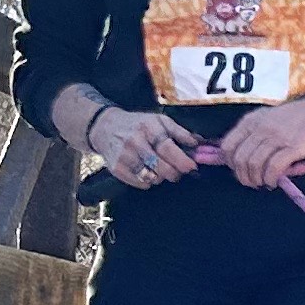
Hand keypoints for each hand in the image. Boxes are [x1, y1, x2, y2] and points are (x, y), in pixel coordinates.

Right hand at [88, 104, 204, 188]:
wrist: (105, 127)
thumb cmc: (138, 124)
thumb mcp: (159, 120)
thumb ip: (180, 132)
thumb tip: (199, 144)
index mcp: (149, 127)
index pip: (168, 148)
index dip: (183, 161)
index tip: (192, 167)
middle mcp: (135, 142)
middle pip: (162, 167)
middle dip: (175, 173)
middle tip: (177, 171)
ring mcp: (125, 156)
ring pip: (152, 178)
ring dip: (161, 177)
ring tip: (159, 168)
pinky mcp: (117, 169)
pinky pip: (141, 183)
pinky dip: (148, 181)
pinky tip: (146, 171)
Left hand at [221, 87, 304, 187]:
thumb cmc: (293, 117)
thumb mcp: (265, 118)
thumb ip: (251, 133)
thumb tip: (238, 156)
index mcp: (251, 121)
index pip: (228, 146)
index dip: (230, 163)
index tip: (240, 170)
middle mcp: (260, 129)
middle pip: (240, 159)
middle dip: (243, 176)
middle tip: (252, 182)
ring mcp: (276, 138)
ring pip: (254, 165)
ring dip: (256, 180)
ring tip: (264, 182)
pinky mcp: (292, 147)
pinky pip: (273, 168)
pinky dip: (270, 178)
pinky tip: (274, 181)